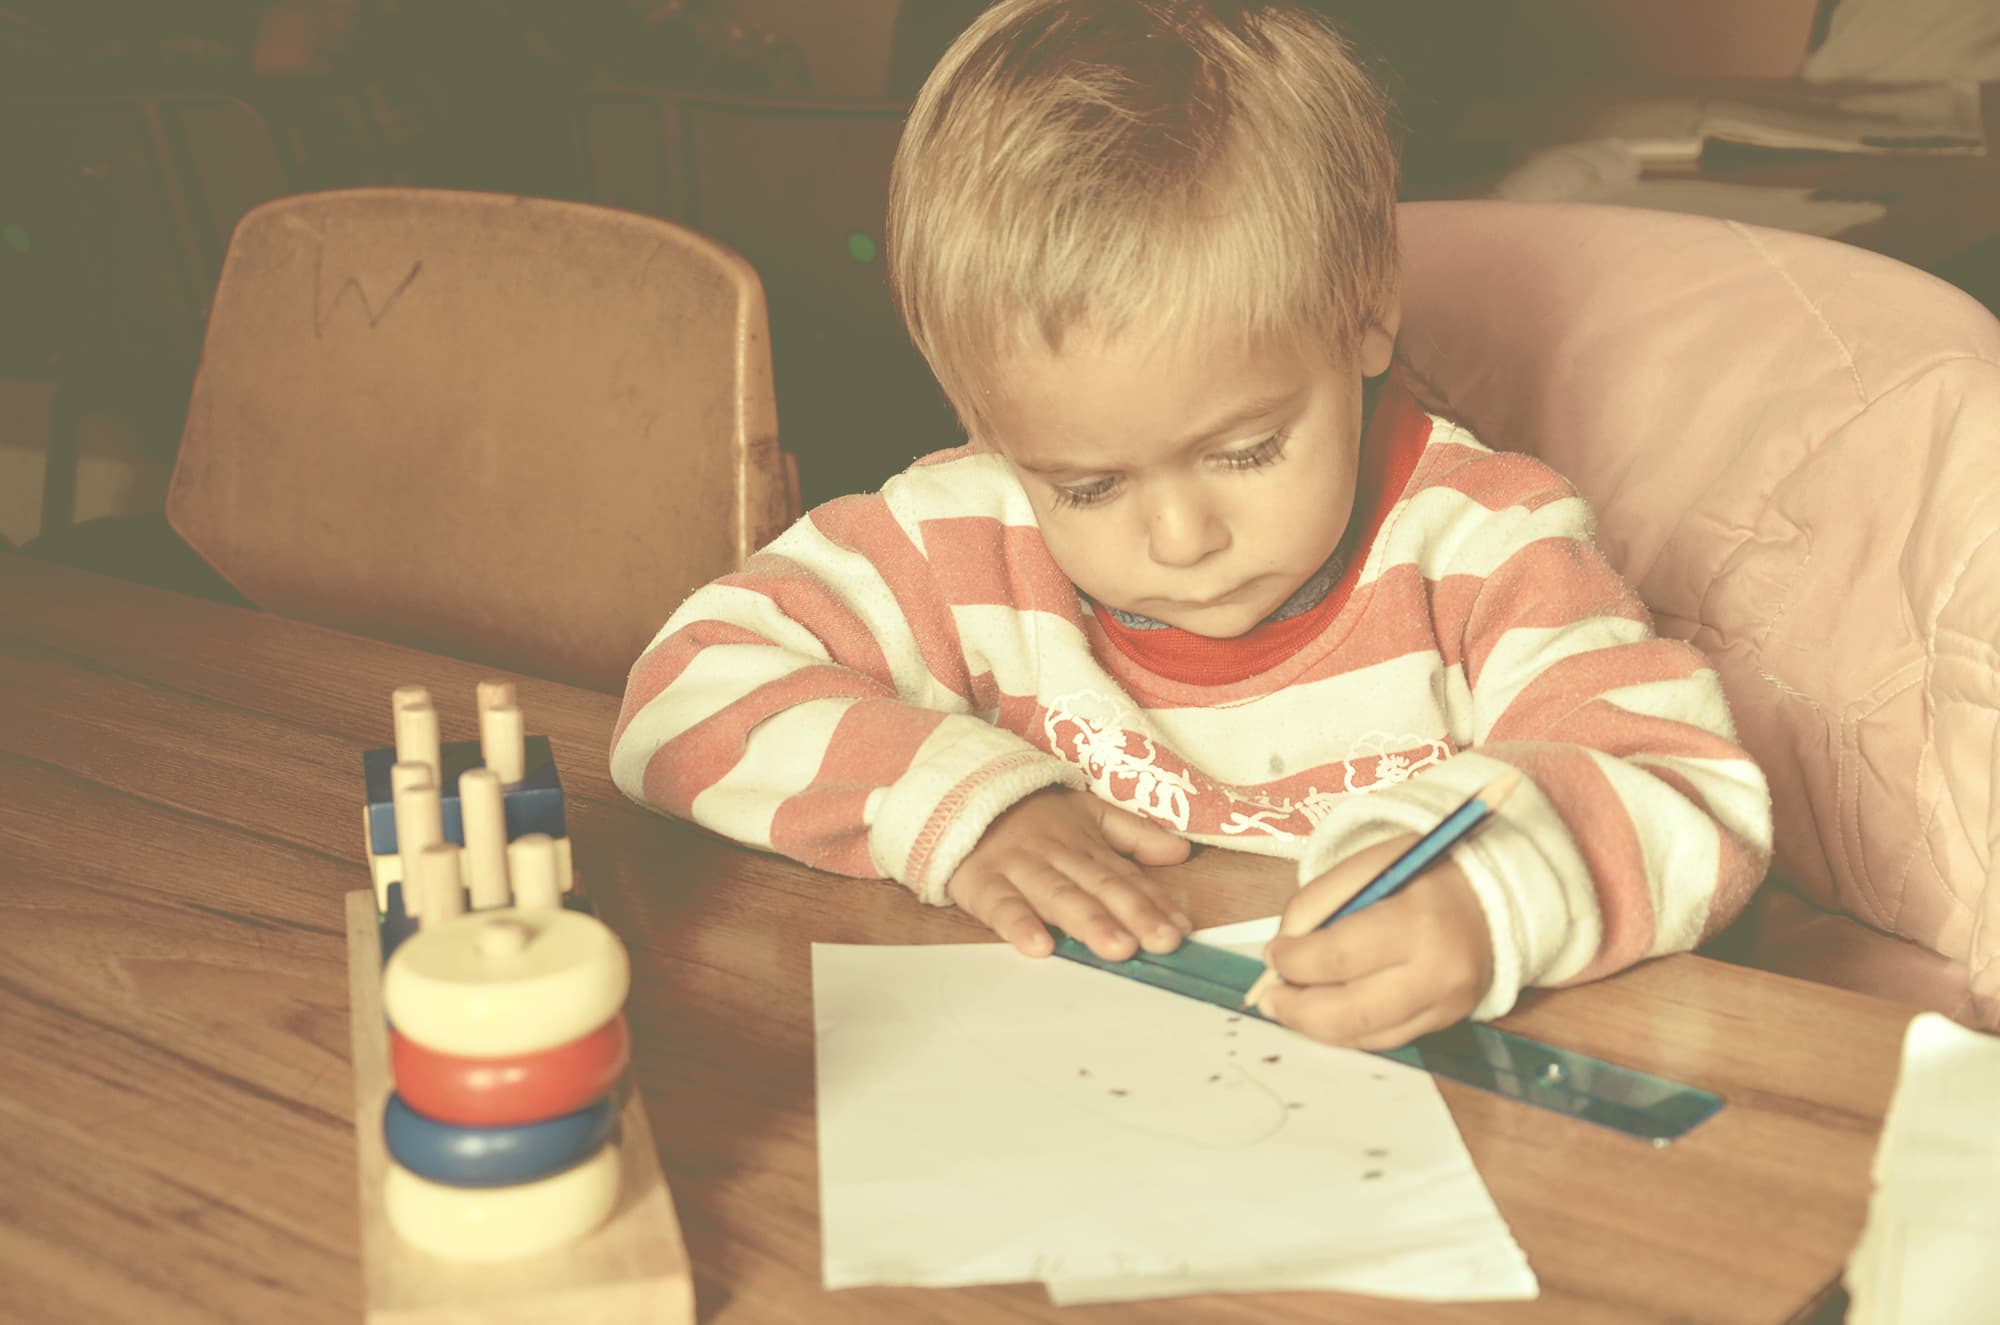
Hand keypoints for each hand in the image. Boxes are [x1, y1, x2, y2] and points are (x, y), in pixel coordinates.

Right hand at [946, 787, 1192, 960]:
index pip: (1127, 877)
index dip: (1157, 903)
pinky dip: (1019, 925)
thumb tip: (1181, 852)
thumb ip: (1133, 833)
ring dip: (1090, 923)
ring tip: (1118, 948)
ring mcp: (1020, 869)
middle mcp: (1058, 857)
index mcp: (1086, 845)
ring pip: (1059, 897)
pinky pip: (1001, 906)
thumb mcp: (1085, 812)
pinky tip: (1039, 946)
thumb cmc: (1029, 815)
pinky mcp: (982, 883)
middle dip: (1135, 914)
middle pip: (1101, 887)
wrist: (959, 792)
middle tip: (1163, 941)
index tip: (1183, 929)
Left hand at [1254, 834, 1493, 1049]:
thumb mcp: (1370, 866)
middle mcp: (1437, 974)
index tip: (1272, 954)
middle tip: (1268, 998)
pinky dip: (1346, 1031)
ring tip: (1288, 1007)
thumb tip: (1280, 950)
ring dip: (1315, 1026)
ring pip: (1363, 1036)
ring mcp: (1445, 1007)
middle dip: (1297, 1009)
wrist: (1494, 898)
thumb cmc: (1425, 876)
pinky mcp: (1445, 1023)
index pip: (1339, 957)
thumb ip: (1318, 902)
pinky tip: (1325, 1012)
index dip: (1294, 962)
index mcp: (1419, 923)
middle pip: (1349, 1012)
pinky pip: (1383, 1039)